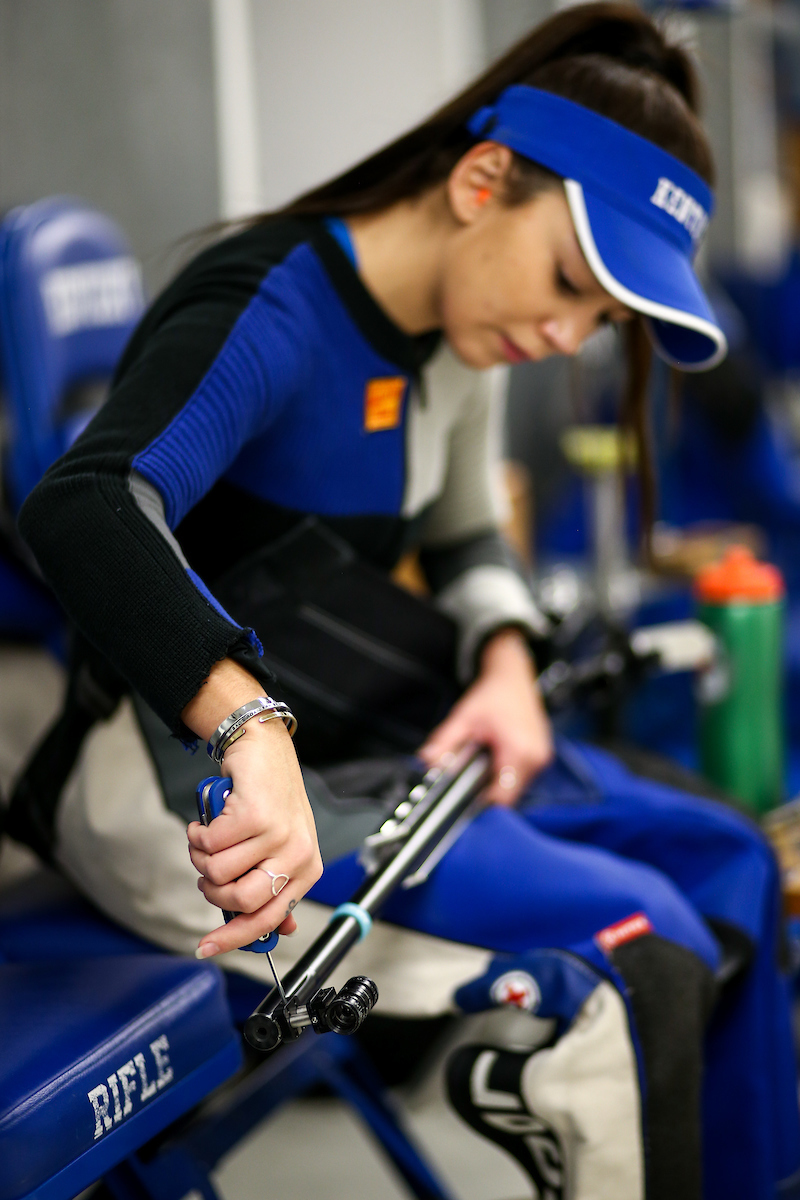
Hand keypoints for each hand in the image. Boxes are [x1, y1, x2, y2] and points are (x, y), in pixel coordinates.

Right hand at [183, 660, 321, 956]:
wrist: (264, 749)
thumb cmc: (270, 798)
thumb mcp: (281, 846)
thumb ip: (275, 886)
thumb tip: (273, 931)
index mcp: (306, 869)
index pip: (268, 919)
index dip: (232, 938)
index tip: (205, 947)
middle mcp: (298, 854)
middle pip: (240, 899)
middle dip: (211, 888)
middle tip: (206, 868)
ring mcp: (278, 834)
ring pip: (218, 871)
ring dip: (201, 856)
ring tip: (209, 837)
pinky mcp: (255, 815)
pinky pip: (209, 844)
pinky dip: (197, 835)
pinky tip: (205, 822)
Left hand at [419, 628, 552, 804]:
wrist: (513, 676)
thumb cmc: (493, 693)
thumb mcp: (463, 716)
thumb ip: (445, 741)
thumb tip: (427, 760)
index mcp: (519, 750)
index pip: (502, 796)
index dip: (481, 801)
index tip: (465, 796)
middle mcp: (535, 757)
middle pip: (509, 795)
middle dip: (488, 788)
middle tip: (471, 770)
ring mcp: (541, 757)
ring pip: (516, 787)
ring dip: (498, 780)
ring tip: (484, 758)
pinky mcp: (541, 755)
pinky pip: (522, 777)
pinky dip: (507, 771)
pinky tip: (495, 754)